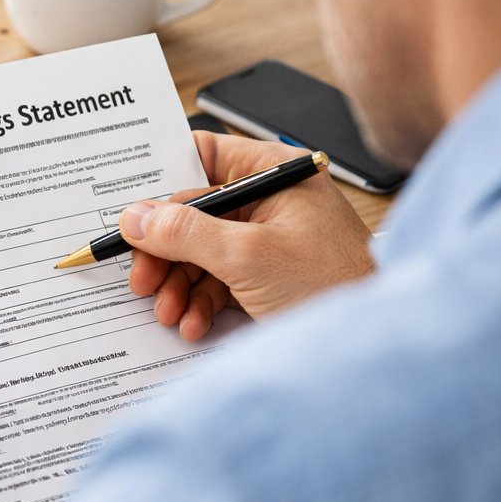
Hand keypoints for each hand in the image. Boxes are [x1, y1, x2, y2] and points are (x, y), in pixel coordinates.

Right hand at [119, 132, 373, 338]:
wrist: (372, 344)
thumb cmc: (334, 285)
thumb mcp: (247, 255)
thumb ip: (185, 233)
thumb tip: (136, 217)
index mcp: (271, 172)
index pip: (199, 158)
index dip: (159, 183)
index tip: (127, 211)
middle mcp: (266, 197)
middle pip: (190, 211)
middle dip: (163, 251)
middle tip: (142, 279)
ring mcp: (264, 236)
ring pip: (197, 249)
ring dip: (176, 284)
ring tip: (169, 311)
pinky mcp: (263, 271)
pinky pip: (214, 278)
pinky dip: (197, 301)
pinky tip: (192, 322)